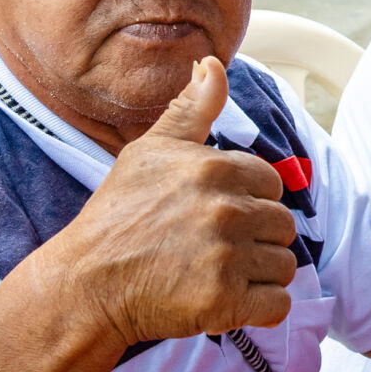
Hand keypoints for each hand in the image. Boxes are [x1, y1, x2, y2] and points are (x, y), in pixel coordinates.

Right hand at [52, 58, 297, 350]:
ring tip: (217, 274)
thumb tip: (213, 63)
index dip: (249, 201)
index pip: (271, 183)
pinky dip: (260, 308)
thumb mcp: (150, 152)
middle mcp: (225, 210)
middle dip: (256, 239)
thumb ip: (191, 109)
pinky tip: (228, 301)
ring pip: (284, 265)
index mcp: (215, 169)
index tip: (216, 216)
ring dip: (259, 274)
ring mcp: (226, 257)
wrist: (86, 284)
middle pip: (282, 225)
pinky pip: (278, 305)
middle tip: (213, 249)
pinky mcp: (224, 302)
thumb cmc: (117, 216)